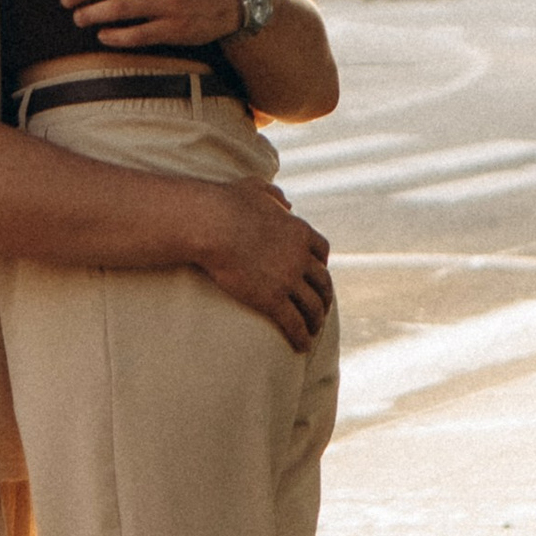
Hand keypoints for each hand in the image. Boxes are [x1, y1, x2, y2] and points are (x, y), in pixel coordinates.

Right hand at [195, 184, 332, 349]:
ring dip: (315, 321)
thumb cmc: (225, 203)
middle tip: (320, 309)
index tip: (316, 275)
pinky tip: (301, 346)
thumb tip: (285, 201)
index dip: (321, 265)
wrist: (211, 224)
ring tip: (312, 331)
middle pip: (323, 282)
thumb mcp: (254, 189)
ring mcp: (288, 280)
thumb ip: (272, 193)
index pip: (322, 251)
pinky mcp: (272, 299)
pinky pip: (294, 323)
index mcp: (298, 231)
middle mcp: (300, 257)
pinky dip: (301, 336)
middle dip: (324, 297)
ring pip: (313, 306)